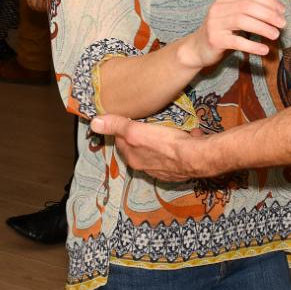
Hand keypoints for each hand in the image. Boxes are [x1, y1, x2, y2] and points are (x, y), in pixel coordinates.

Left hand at [88, 114, 208, 181]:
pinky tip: (184, 136)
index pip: (121, 142)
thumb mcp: (136, 131)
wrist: (196, 158)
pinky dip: (177, 147)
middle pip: (138, 148)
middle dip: (141, 137)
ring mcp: (163, 170)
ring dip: (159, 142)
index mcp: (133, 159)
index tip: (128, 119)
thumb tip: (94, 123)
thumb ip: (116, 126)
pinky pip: (174, 155)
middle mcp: (145, 167)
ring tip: (165, 129)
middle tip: (147, 122)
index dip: (123, 130)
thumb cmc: (165, 143)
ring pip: (156, 152)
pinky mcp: (179, 169)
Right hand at [178, 0, 285, 70]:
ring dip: (263, 28)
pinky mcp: (215, 40)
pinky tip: (264, 50)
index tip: (282, 11)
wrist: (198, 48)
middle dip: (269, 14)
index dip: (269, 1)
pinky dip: (253, 45)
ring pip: (242, 21)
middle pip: (247, 6)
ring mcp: (214, 24)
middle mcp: (218, 8)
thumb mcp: (235, 10)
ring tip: (275, 35)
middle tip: (282, 24)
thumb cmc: (222, 28)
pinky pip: (237, 41)